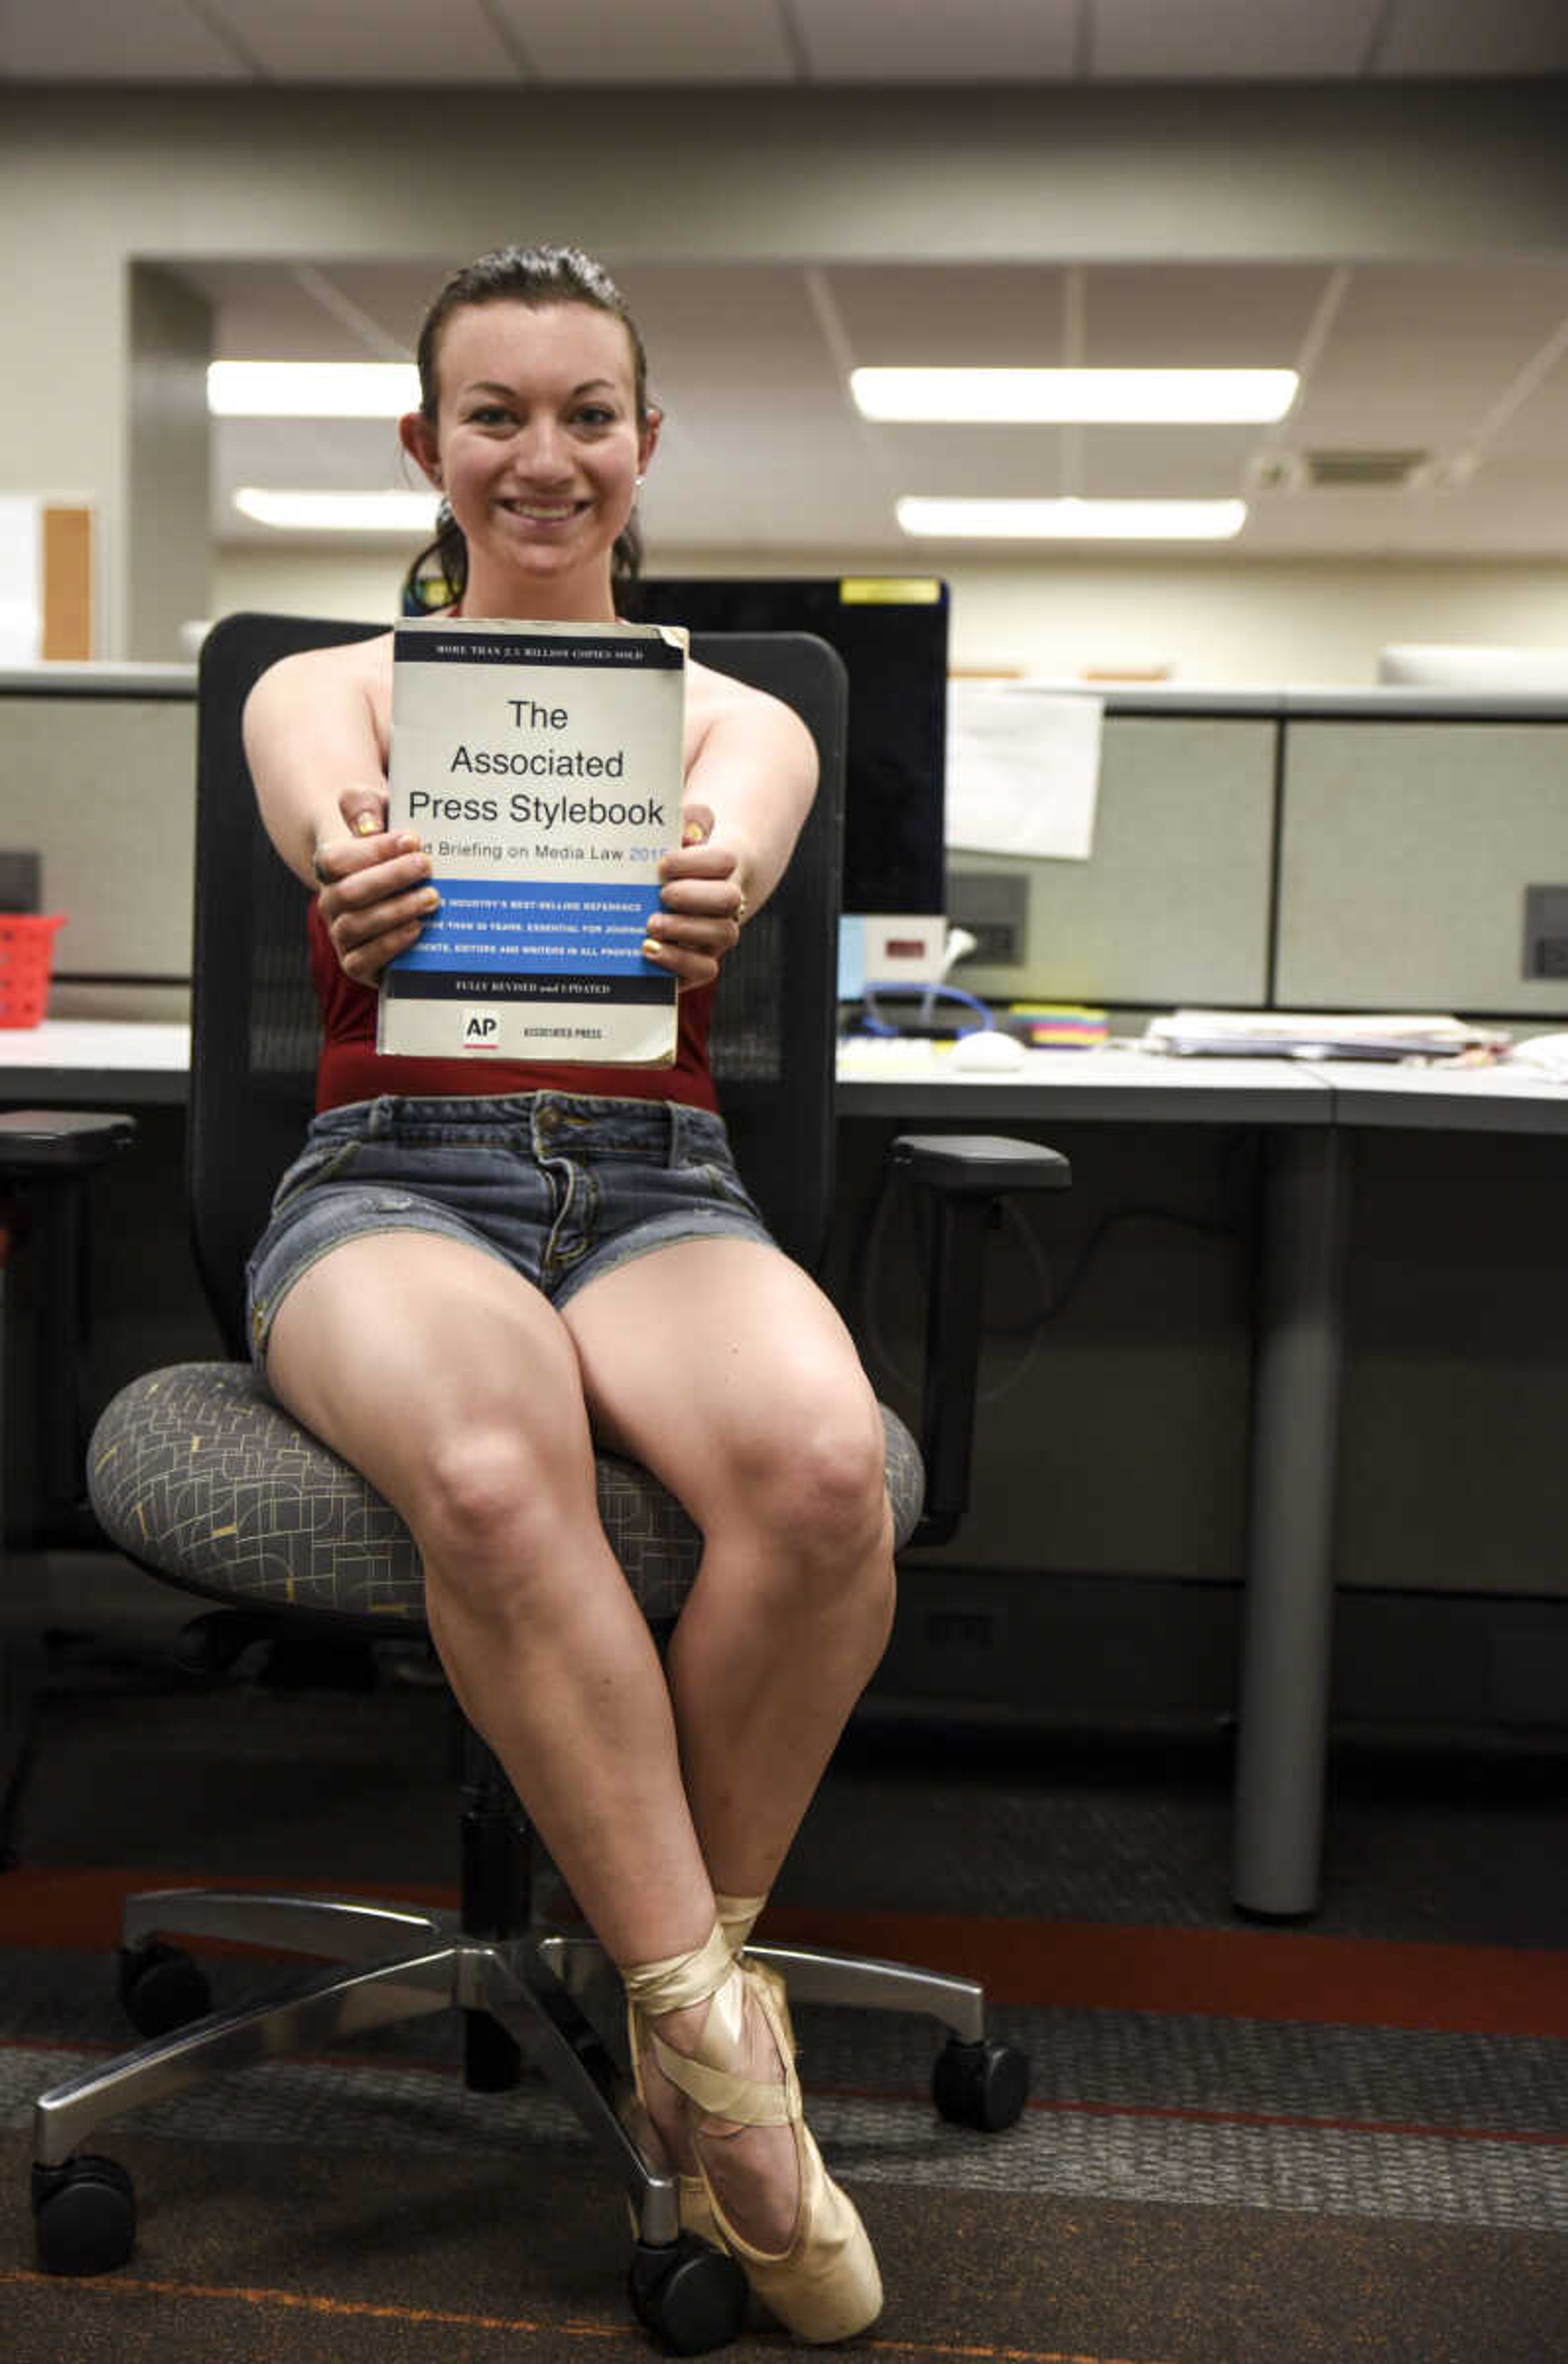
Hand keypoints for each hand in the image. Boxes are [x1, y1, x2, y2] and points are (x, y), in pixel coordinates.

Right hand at [311, 788, 436, 985]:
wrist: (397, 888)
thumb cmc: (388, 848)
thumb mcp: (378, 814)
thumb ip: (365, 804)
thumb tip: (367, 827)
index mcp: (329, 866)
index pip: (336, 859)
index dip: (374, 851)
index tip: (412, 840)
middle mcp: (330, 902)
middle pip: (348, 893)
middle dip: (391, 879)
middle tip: (427, 867)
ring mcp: (341, 934)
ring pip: (356, 926)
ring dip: (396, 911)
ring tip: (431, 898)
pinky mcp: (356, 963)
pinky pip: (362, 961)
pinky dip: (390, 945)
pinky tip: (417, 928)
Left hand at [644, 803, 747, 991]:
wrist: (683, 896)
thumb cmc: (677, 862)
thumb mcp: (682, 834)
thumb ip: (689, 821)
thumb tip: (688, 832)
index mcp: (725, 867)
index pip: (724, 861)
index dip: (694, 862)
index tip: (663, 864)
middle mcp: (728, 903)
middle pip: (728, 899)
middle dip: (693, 896)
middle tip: (662, 894)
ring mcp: (717, 935)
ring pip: (721, 935)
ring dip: (685, 930)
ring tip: (651, 924)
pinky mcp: (701, 962)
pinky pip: (705, 971)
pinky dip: (679, 963)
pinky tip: (649, 950)